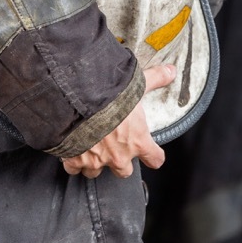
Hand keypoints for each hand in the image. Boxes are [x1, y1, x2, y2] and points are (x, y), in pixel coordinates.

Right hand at [61, 64, 175, 178]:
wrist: (76, 101)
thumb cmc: (109, 96)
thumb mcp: (136, 84)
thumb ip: (155, 79)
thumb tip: (170, 71)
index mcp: (138, 141)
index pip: (155, 159)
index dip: (154, 156)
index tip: (152, 153)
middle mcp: (118, 156)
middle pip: (124, 171)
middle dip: (120, 161)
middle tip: (115, 147)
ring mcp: (96, 160)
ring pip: (96, 171)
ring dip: (94, 162)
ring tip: (90, 148)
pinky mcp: (74, 160)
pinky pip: (73, 168)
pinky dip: (71, 161)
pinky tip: (70, 149)